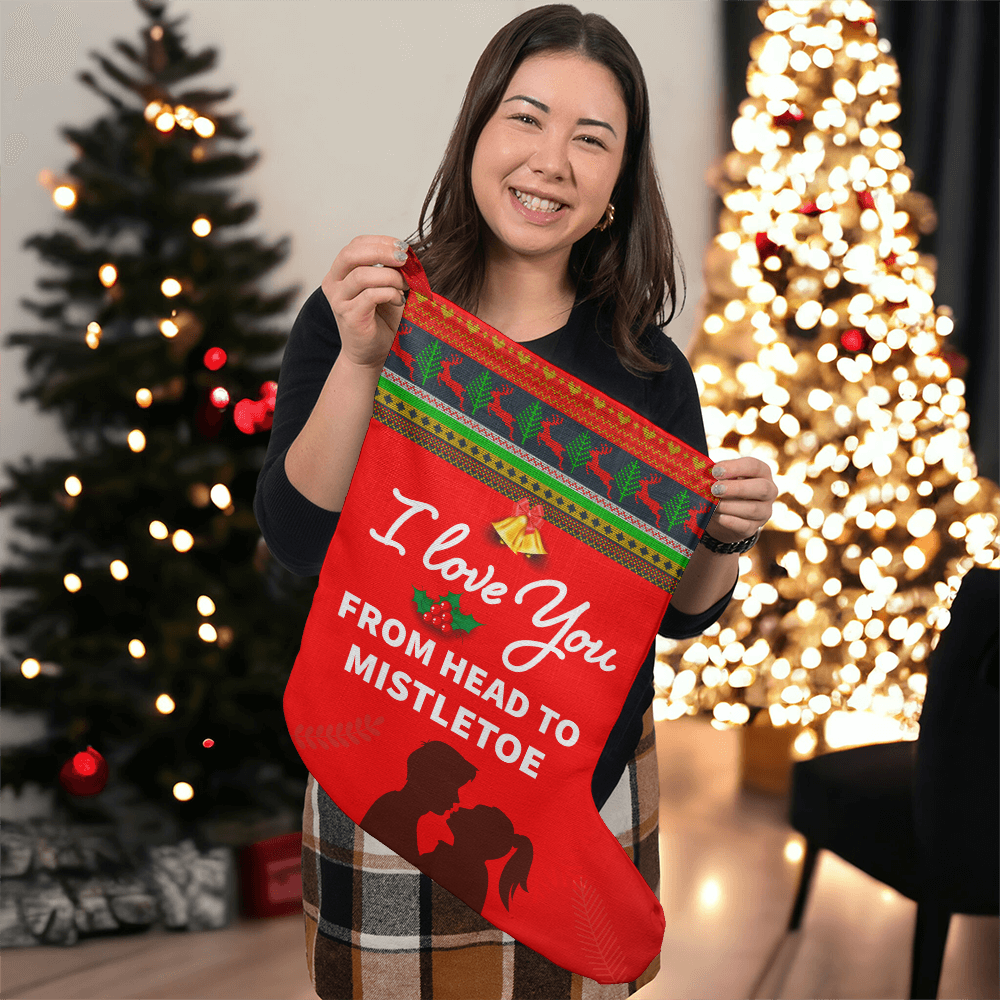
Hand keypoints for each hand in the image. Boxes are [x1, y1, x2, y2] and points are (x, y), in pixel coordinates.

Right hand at [321, 235, 410, 370]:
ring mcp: (338, 300)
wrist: (371, 354)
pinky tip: (399, 300)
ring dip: (390, 277)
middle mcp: (333, 283)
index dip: (380, 241)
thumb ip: (389, 269)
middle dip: (382, 251)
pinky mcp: (349, 316)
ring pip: (362, 275)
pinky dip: (390, 293)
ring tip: (404, 286)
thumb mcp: (385, 287)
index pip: (356, 245)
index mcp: (340, 272)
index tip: (403, 247)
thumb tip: (406, 254)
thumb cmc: (380, 321)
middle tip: (404, 258)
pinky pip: (371, 295)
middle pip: (351, 254)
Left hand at [705, 456, 776, 544]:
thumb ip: (717, 475)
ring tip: (712, 504)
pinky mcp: (754, 528)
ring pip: (753, 509)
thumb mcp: (724, 478)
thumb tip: (703, 473)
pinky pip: (745, 526)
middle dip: (737, 488)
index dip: (735, 467)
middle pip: (761, 488)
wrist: (725, 515)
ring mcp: (764, 511)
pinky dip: (730, 521)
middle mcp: (769, 491)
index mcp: (762, 472)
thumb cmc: (725, 489)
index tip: (715, 471)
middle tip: (714, 489)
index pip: (754, 466)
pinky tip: (718, 516)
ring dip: (729, 506)